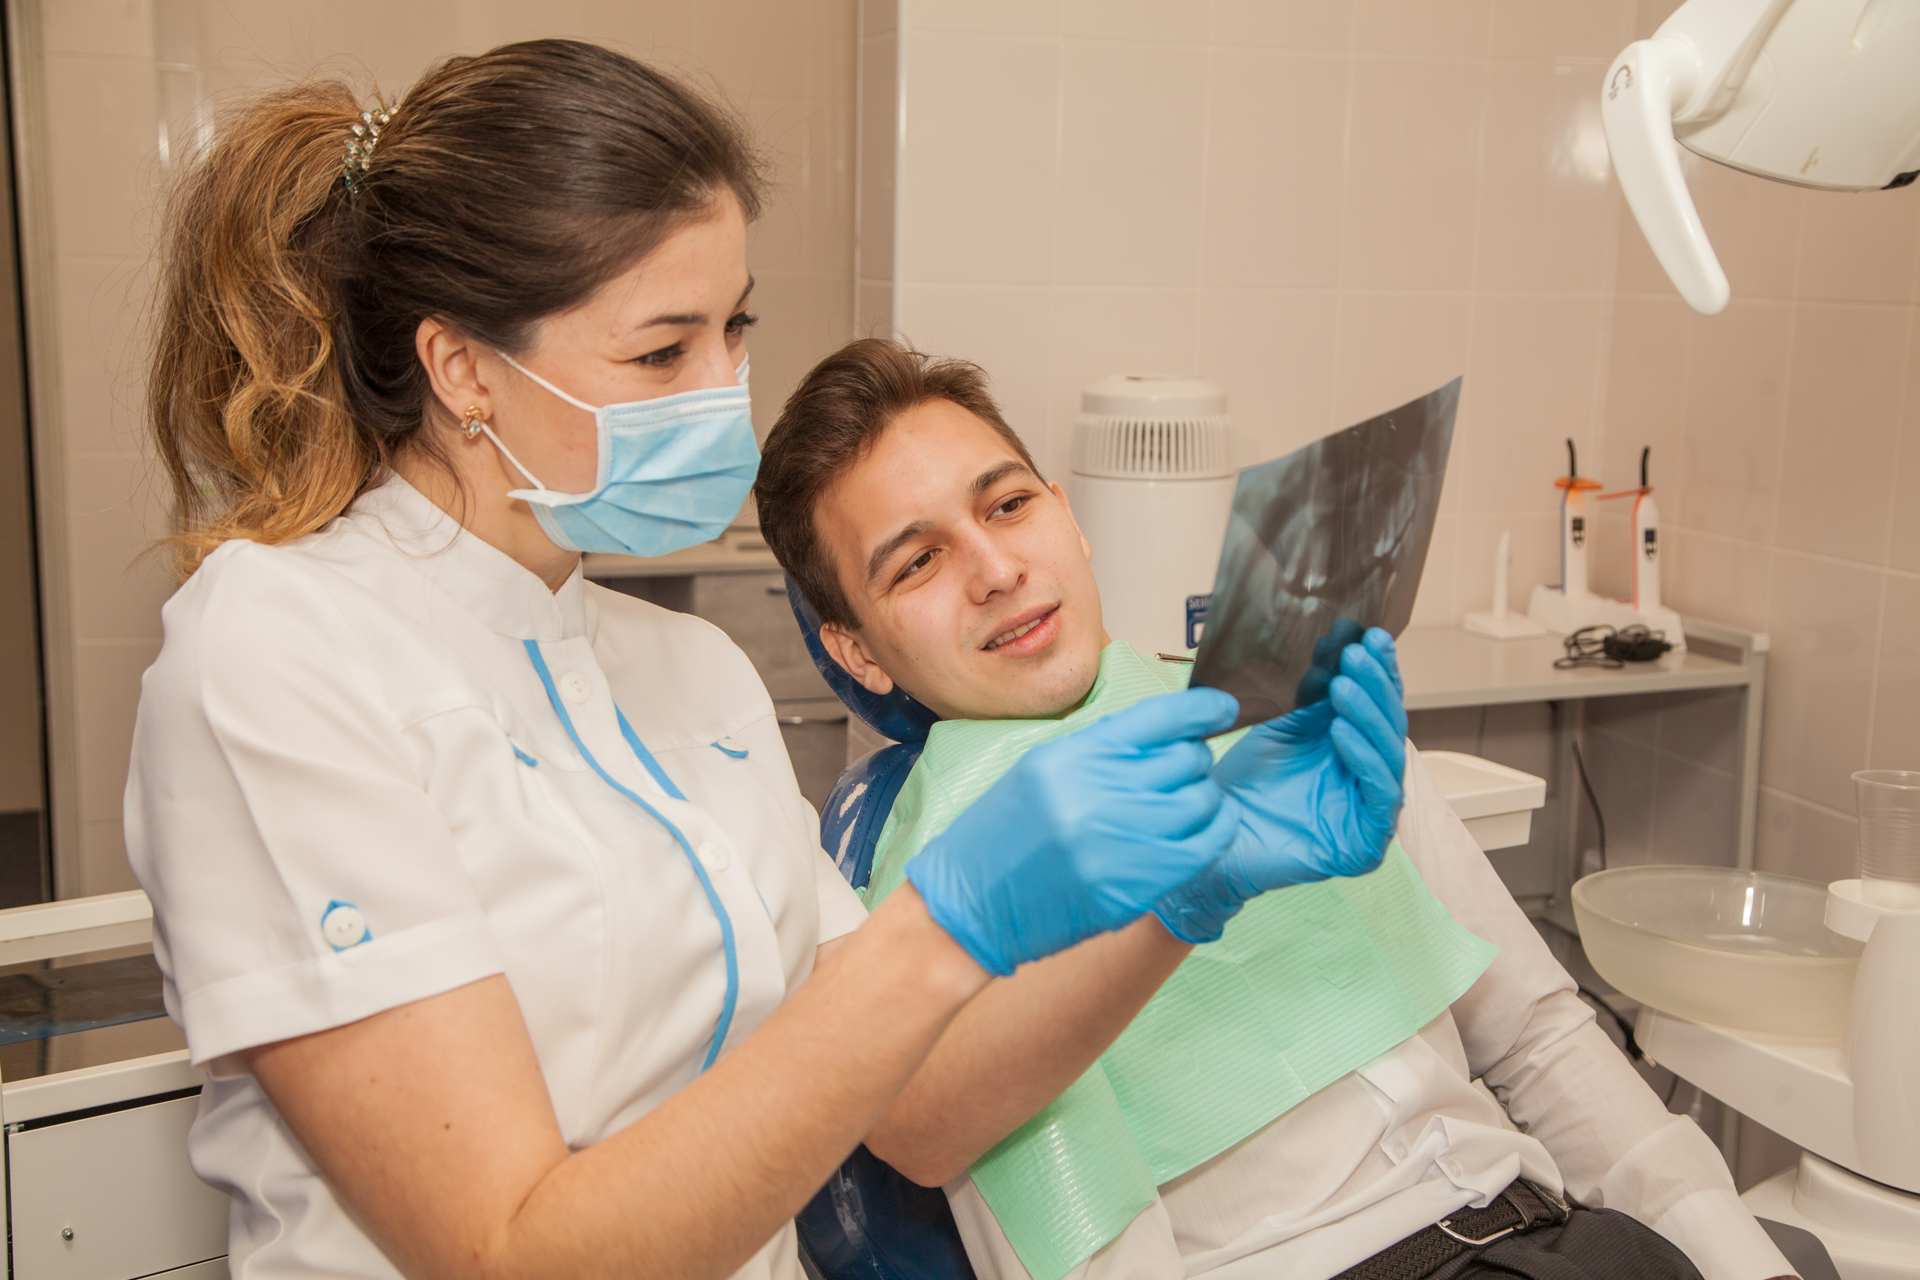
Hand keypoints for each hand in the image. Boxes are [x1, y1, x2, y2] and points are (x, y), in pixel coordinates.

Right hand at [907, 688, 1241, 975]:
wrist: (970, 904)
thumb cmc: (1000, 836)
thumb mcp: (1039, 770)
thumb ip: (1098, 751)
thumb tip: (1164, 738)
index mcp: (1072, 756)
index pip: (1158, 718)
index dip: (1200, 709)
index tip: (1222, 707)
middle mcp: (1098, 793)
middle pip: (1186, 759)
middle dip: (1194, 760)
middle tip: (1185, 771)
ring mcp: (1119, 842)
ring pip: (1201, 801)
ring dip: (1205, 798)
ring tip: (1188, 805)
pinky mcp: (1134, 886)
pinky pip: (1202, 848)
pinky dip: (1215, 832)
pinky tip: (1205, 829)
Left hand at [1155, 627, 1407, 943]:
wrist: (1210, 833)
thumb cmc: (1244, 782)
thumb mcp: (1282, 725)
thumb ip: (1315, 694)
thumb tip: (1340, 639)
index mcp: (1355, 751)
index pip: (1378, 707)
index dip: (1380, 672)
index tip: (1371, 635)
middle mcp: (1370, 780)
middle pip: (1389, 727)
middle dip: (1375, 686)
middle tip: (1356, 653)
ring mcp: (1371, 815)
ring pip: (1388, 757)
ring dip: (1367, 715)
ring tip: (1343, 684)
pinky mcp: (1365, 846)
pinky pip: (1379, 796)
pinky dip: (1362, 758)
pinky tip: (1339, 729)